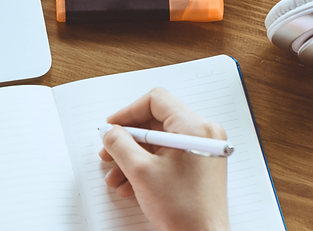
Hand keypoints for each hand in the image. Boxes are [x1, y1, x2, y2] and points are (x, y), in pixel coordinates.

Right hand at [99, 87, 230, 230]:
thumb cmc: (184, 210)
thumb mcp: (140, 171)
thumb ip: (119, 143)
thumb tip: (109, 131)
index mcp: (194, 127)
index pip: (155, 101)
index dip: (128, 112)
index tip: (113, 127)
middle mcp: (203, 134)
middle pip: (155, 122)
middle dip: (127, 140)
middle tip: (110, 151)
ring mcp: (202, 151)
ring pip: (158, 143)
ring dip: (133, 157)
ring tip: (116, 176)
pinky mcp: (199, 166)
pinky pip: (168, 156)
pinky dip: (147, 167)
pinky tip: (130, 185)